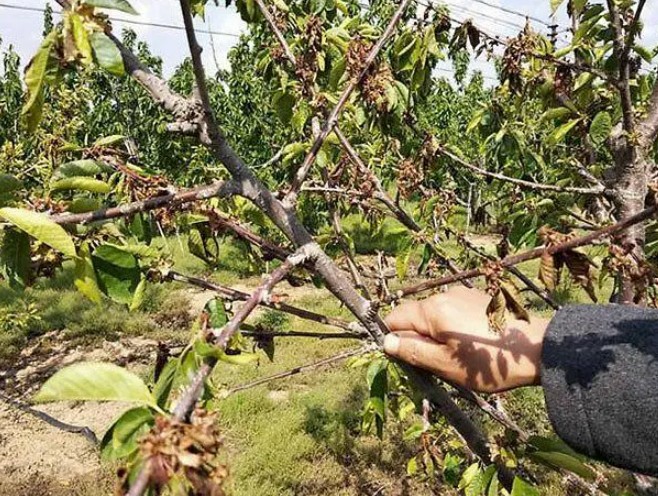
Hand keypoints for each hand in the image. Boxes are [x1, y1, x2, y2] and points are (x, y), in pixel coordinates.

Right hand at [383, 287, 548, 392]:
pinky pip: (452, 313)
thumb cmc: (488, 363)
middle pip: (414, 317)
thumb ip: (413, 352)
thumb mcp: (445, 365)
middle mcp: (444, 295)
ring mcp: (462, 295)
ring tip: (457, 358)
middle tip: (435, 364)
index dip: (393, 339)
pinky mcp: (478, 300)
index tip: (405, 359)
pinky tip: (472, 346)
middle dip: (417, 339)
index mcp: (432, 310)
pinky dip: (452, 329)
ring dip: (435, 335)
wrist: (538, 350)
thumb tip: (385, 343)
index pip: (394, 318)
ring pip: (434, 316)